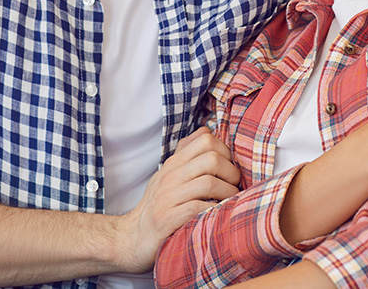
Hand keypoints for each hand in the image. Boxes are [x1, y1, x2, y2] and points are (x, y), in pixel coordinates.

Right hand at [116, 128, 239, 272]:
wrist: (132, 238)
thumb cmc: (157, 206)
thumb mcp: (169, 175)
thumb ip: (186, 153)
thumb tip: (206, 129)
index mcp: (173, 164)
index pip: (205, 140)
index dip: (225, 151)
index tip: (230, 168)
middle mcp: (169, 176)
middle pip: (211, 159)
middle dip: (231, 173)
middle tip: (235, 186)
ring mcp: (167, 197)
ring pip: (208, 183)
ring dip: (227, 193)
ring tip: (230, 201)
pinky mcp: (167, 219)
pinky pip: (198, 208)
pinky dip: (214, 210)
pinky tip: (217, 215)